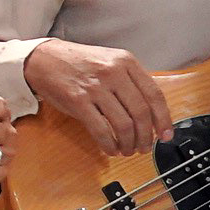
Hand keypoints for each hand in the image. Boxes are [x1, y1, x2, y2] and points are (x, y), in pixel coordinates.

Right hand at [25, 39, 169, 154]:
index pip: (155, 95)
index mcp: (126, 62)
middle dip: (146, 137)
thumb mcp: (110, 62)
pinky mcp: (78, 101)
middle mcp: (113, 72)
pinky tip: (110, 149)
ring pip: (124, 124)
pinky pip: (101, 130)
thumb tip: (151, 114)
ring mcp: (96, 87)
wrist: (43, 59)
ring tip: (127, 150)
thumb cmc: (78, 63)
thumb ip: (130, 82)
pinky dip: (109, 145)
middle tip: (144, 147)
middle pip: (141, 113)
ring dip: (128, 144)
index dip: (164, 119)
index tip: (166, 135)